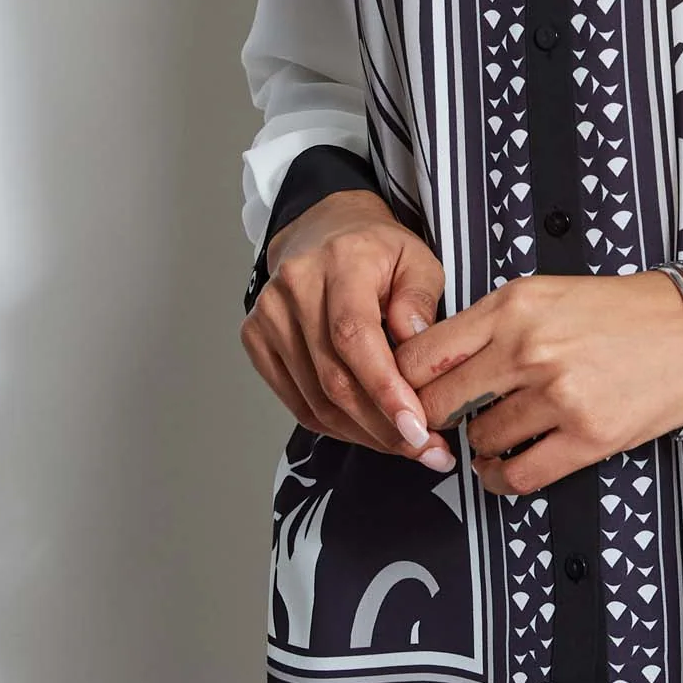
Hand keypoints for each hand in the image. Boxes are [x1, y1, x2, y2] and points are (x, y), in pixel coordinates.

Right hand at [240, 191, 456, 467]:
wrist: (322, 232)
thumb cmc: (378, 251)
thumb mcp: (417, 259)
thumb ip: (420, 299)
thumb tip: (414, 344)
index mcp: (339, 263)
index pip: (354, 337)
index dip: (384, 389)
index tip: (417, 428)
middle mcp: (294, 288)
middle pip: (333, 377)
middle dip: (383, 425)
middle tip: (426, 450)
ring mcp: (267, 316)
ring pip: (315, 399)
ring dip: (363, 434)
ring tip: (405, 446)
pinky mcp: (256, 339)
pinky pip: (297, 402)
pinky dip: (335, 426)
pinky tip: (368, 432)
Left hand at [394, 266, 682, 499]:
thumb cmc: (620, 311)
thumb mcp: (545, 293)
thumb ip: (489, 324)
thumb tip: (433, 365)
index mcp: (512, 306)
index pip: (422, 355)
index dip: (403, 383)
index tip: (409, 395)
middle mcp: (528, 349)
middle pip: (439, 403)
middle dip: (432, 421)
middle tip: (440, 427)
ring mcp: (558, 395)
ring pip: (479, 441)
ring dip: (476, 448)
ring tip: (490, 441)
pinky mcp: (588, 437)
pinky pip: (519, 475)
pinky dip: (501, 479)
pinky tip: (504, 470)